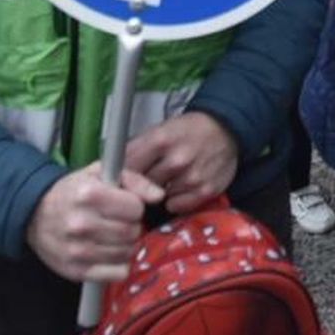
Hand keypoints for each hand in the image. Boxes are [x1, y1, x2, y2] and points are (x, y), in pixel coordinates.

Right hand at [26, 162, 164, 281]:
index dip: (134, 207)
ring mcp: (76, 249)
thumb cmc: (75, 191)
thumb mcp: (102, 173)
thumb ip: (135, 181)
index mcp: (89, 195)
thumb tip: (159, 196)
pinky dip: (118, 265)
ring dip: (125, 245)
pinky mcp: (75, 270)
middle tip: (118, 222)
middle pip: (132, 232)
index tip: (124, 206)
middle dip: (131, 226)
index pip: (135, 208)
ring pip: (126, 253)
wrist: (35, 214)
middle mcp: (81, 224)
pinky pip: (117, 273)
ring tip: (111, 236)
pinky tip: (107, 253)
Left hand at [123, 112, 239, 214]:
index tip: (120, 182)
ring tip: (168, 180)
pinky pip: (177, 206)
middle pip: (141, 187)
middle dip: (140, 187)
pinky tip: (181, 188)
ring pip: (158, 198)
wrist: (226, 129)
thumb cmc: (187, 131)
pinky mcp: (206, 190)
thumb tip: (108, 173)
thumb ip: (135, 151)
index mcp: (159, 140)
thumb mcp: (159, 131)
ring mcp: (192, 176)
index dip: (120, 178)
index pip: (126, 170)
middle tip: (145, 182)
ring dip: (159, 193)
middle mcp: (177, 159)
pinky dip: (176, 201)